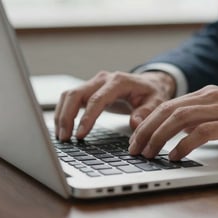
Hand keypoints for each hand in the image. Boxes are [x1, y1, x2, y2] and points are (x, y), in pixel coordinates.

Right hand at [54, 71, 175, 140]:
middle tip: (65, 138)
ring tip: (62, 136)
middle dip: (67, 117)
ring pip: (69, 95)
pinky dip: (63, 111)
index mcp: (119, 81)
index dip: (87, 117)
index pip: (97, 99)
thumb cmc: (152, 94)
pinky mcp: (89, 89)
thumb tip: (134, 123)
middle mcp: (103, 79)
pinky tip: (63, 127)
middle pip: (76, 94)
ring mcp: (94, 83)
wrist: (150, 84)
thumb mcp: (156, 103)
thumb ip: (146, 112)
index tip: (80, 134)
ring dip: (62, 115)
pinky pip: (70, 98)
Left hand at [128, 85, 217, 159]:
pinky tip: (175, 155)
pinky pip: (202, 132)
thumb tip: (180, 133)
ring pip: (180, 119)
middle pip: (169, 110)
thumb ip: (203, 120)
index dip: (149, 122)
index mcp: (208, 94)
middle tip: (134, 147)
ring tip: (148, 153)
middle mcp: (212, 97)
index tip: (136, 138)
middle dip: (147, 129)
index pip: (169, 105)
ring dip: (159, 137)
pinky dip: (184, 144)